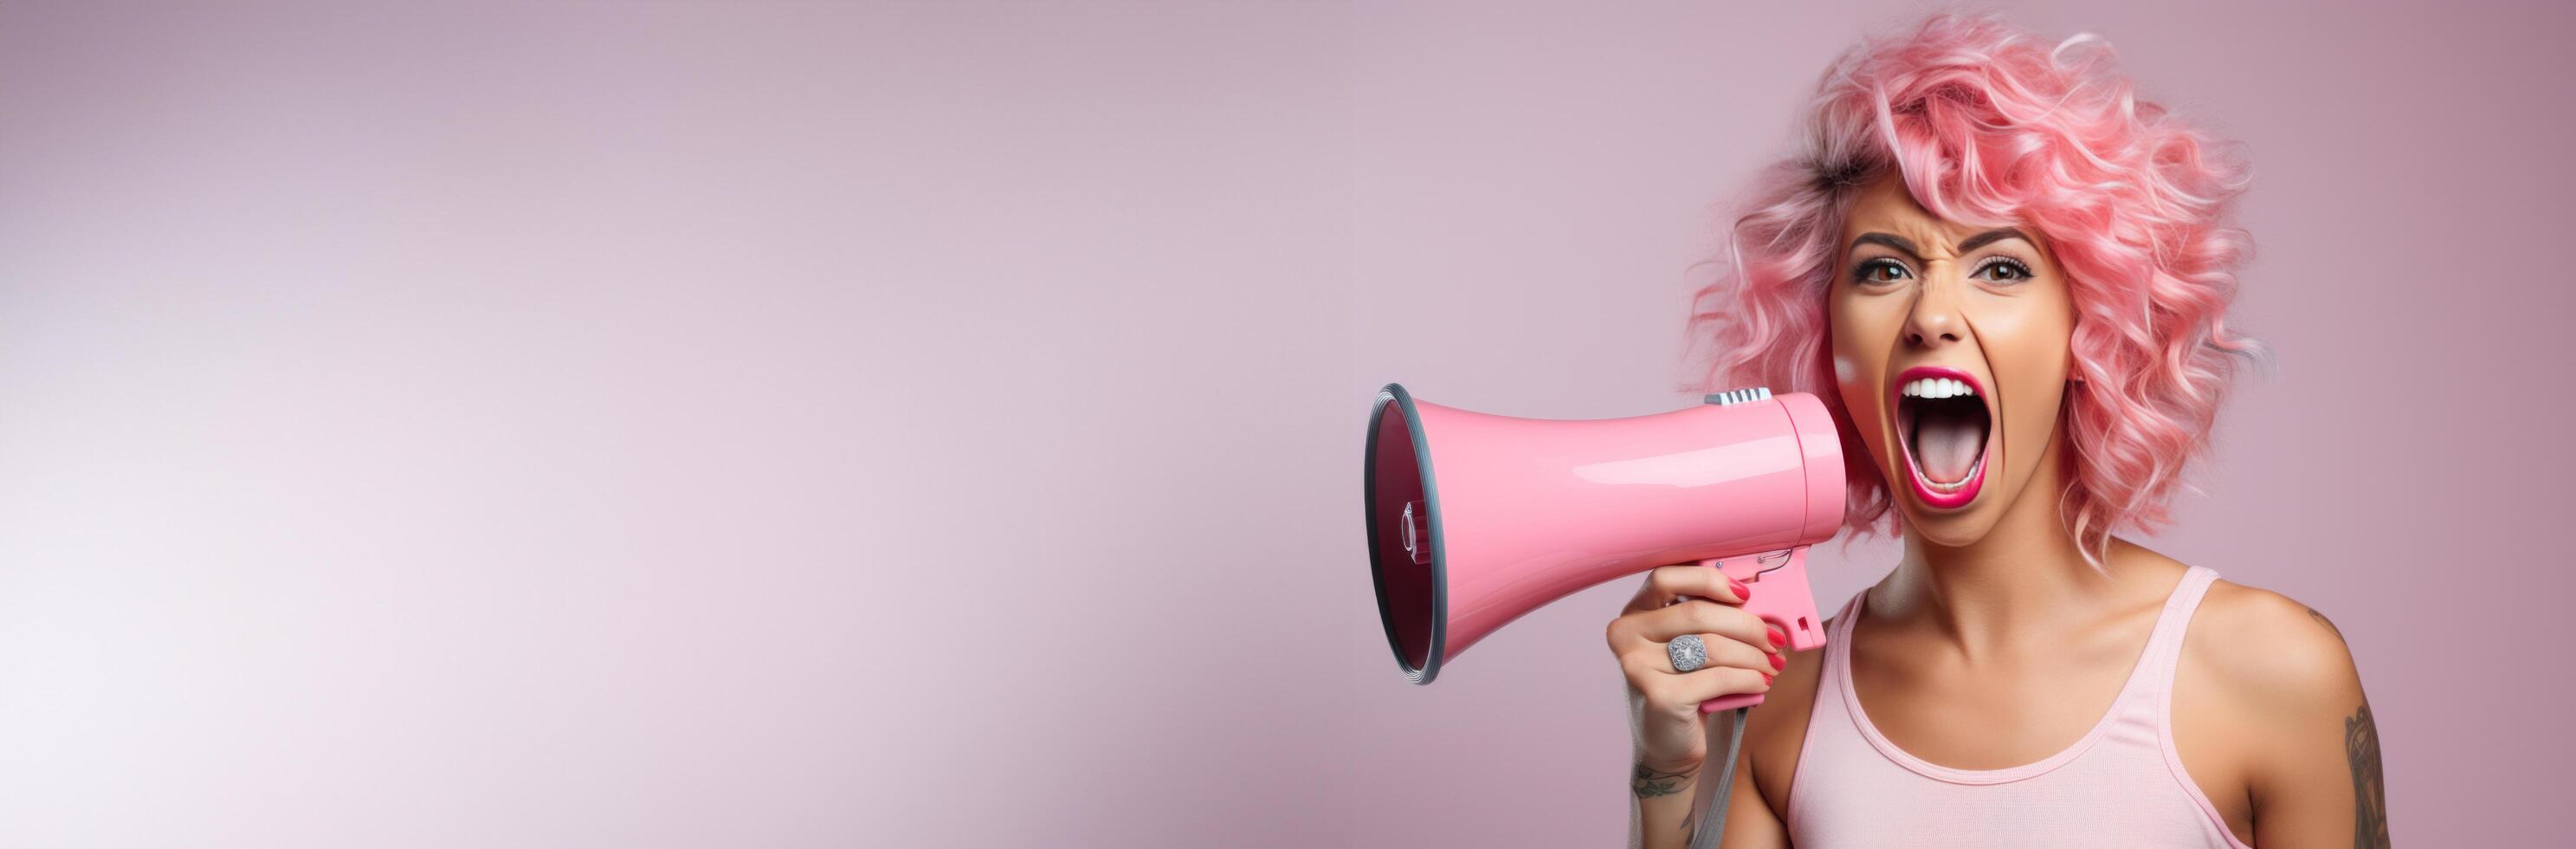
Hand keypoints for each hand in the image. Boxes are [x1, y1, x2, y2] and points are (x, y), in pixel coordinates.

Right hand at [1606, 563, 1782, 771]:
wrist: (1669, 743)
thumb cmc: (1686, 688)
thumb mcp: (1692, 646)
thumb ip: (1712, 620)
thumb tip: (1763, 604)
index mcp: (1634, 613)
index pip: (1666, 577)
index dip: (1709, 580)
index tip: (1744, 595)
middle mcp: (1626, 635)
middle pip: (1696, 612)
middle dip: (1747, 625)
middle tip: (1774, 639)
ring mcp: (1637, 666)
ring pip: (1711, 646)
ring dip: (1753, 655)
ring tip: (1772, 665)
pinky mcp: (1658, 696)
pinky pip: (1717, 678)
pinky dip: (1748, 679)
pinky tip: (1760, 684)